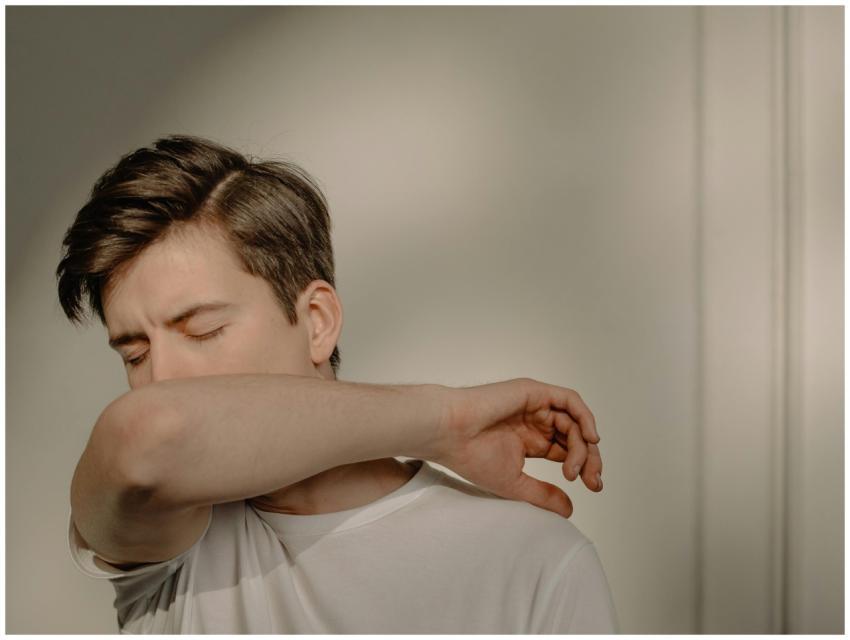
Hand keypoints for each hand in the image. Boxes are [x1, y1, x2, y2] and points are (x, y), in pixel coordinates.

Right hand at [433, 377, 601, 518]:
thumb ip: (543, 494)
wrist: (450, 433)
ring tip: (576, 469)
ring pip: (574, 421)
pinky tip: (589, 438)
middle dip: (590, 459)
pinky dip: (585, 417)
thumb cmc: (471, 456)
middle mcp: (535, 421)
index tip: (592, 488)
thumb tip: (570, 510)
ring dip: (584, 446)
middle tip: (593, 482)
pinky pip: (569, 400)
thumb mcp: (515, 483)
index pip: (567, 451)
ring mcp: (535, 405)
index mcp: (530, 441)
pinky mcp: (534, 392)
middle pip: (576, 436)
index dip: (584, 467)